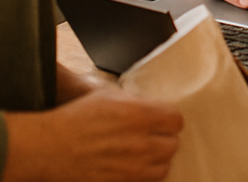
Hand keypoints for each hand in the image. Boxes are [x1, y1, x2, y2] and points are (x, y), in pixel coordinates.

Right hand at [4, 88, 182, 181]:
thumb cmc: (76, 118)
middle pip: (173, 144)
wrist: (48, 147)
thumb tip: (153, 107)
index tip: (162, 120)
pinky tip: (134, 167)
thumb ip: (136, 102)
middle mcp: (140, 142)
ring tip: (145, 154)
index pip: (177, 120)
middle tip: (153, 137)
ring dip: (157, 160)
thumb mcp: (109, 96)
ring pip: (164, 166)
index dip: (170, 120)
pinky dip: (144, 176)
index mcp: (140, 114)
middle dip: (164, 139)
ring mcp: (131, 167)